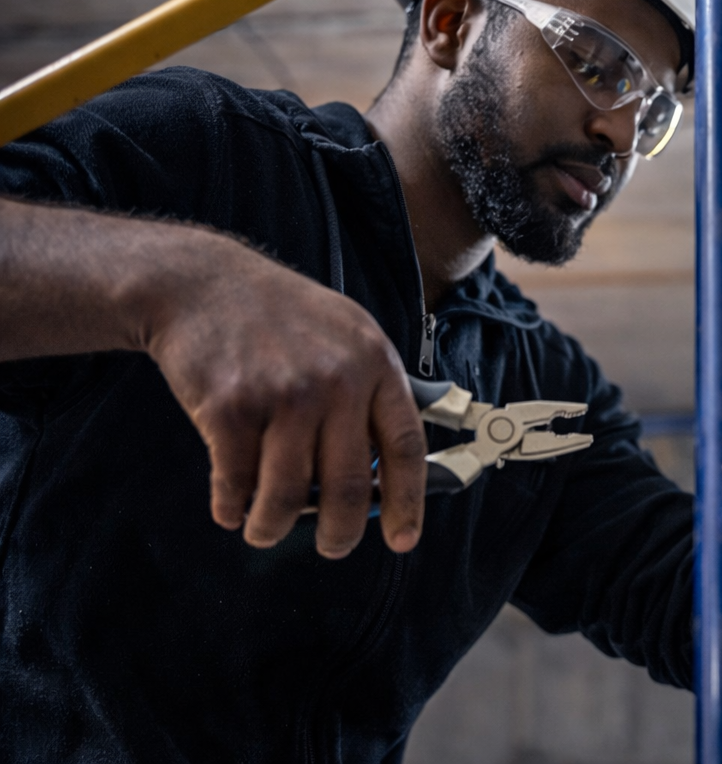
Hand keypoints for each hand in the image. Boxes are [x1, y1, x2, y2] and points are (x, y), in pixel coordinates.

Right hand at [142, 231, 425, 557]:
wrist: (203, 285)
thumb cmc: (280, 316)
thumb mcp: (347, 334)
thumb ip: (370, 393)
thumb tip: (383, 470)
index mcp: (375, 363)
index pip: (405, 446)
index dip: (409, 501)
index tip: (404, 540)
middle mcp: (336, 380)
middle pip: (349, 485)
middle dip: (340, 533)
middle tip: (332, 546)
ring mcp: (283, 394)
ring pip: (289, 495)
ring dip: (273, 526)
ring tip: (265, 529)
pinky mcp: (230, 408)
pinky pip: (236, 484)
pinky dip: (231, 507)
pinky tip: (230, 508)